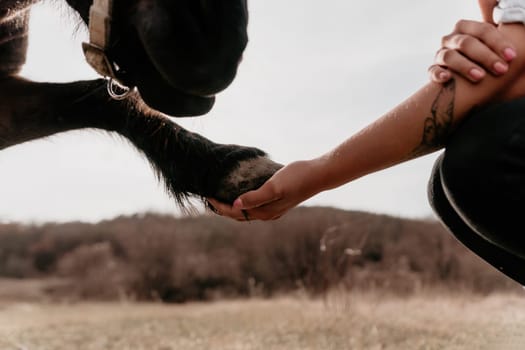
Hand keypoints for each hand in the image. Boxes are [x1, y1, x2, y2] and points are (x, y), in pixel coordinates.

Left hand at [207, 159, 323, 220]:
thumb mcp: (274, 186)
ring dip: (233, 206)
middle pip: (240, 215)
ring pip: (248, 211)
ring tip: (221, 197)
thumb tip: (235, 205)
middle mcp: (268, 213)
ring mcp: (274, 208)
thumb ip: (255, 197)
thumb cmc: (297, 178)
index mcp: (265, 212)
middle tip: (209, 198)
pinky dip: (244, 201)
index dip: (220, 206)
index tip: (207, 196)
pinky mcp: (279, 201)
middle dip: (224, 209)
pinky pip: (255, 205)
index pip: (236, 213)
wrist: (319, 175)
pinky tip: (241, 193)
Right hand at [429, 20, 516, 83]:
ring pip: (449, 56)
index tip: (512, 57)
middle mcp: (452, 39)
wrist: (470, 88)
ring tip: (479, 77)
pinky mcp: (434, 71)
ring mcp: (441, 55)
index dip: (498, 42)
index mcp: (467, 29)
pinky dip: (438, 73)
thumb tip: (516, 32)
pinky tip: (447, 78)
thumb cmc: (488, 67)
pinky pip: (432, 71)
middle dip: (485, 56)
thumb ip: (504, 41)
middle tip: (501, 69)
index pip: (483, 30)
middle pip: (466, 43)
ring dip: (465, 66)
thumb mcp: (497, 52)